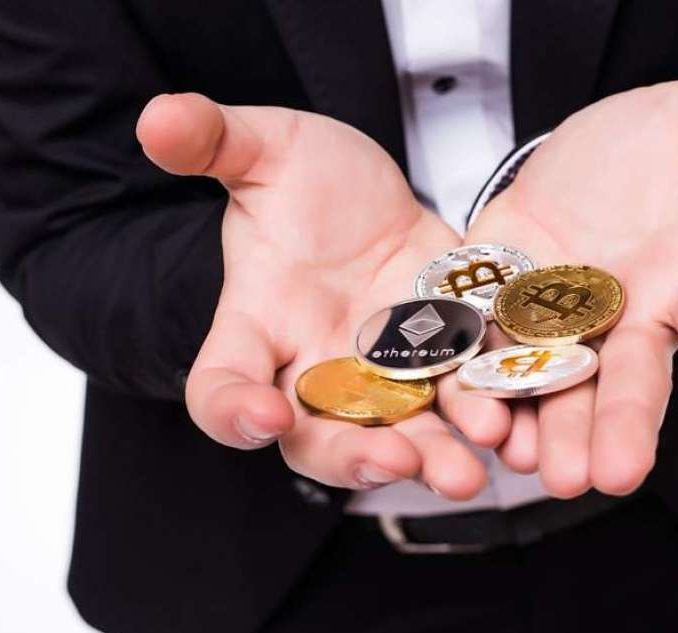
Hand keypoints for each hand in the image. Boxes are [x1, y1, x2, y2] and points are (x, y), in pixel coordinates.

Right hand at [136, 95, 508, 496]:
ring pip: (402, 434)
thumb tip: (159, 118)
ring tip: (471, 469)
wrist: (374, 200)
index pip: (220, 387)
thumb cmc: (307, 185)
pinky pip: (464, 398)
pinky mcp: (445, 363)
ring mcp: (385, 375)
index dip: (232, 410)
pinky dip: (488, 414)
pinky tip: (518, 426)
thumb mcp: (265, 151)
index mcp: (257, 329)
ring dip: (436, 454)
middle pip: (320, 439)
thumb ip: (215, 142)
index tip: (259, 416)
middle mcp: (317, 369)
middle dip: (355, 456)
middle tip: (394, 461)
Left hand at [466, 20, 677, 496]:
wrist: (568, 177)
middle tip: (613, 476)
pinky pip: (494, 359)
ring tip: (542, 470)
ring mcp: (561, 330)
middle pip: (630, 379)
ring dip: (551, 428)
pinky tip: (479, 425)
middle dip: (622, 425)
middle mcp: (628, 321)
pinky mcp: (499, 320)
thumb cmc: (636, 157)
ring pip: (561, 387)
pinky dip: (484, 390)